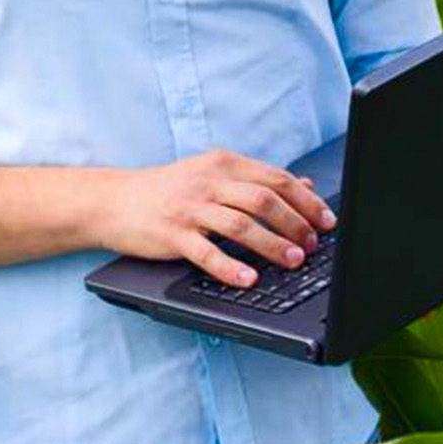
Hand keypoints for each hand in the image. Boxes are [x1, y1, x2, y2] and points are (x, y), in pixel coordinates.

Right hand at [100, 149, 337, 286]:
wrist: (115, 200)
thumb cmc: (168, 190)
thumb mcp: (213, 175)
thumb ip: (256, 180)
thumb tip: (304, 184)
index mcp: (223, 164)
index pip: (275, 178)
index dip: (306, 201)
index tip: (327, 222)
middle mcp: (208, 182)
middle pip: (263, 199)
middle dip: (295, 224)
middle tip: (312, 246)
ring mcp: (190, 208)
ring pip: (240, 225)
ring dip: (272, 244)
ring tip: (292, 261)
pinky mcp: (172, 233)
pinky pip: (207, 253)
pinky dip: (231, 267)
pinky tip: (248, 279)